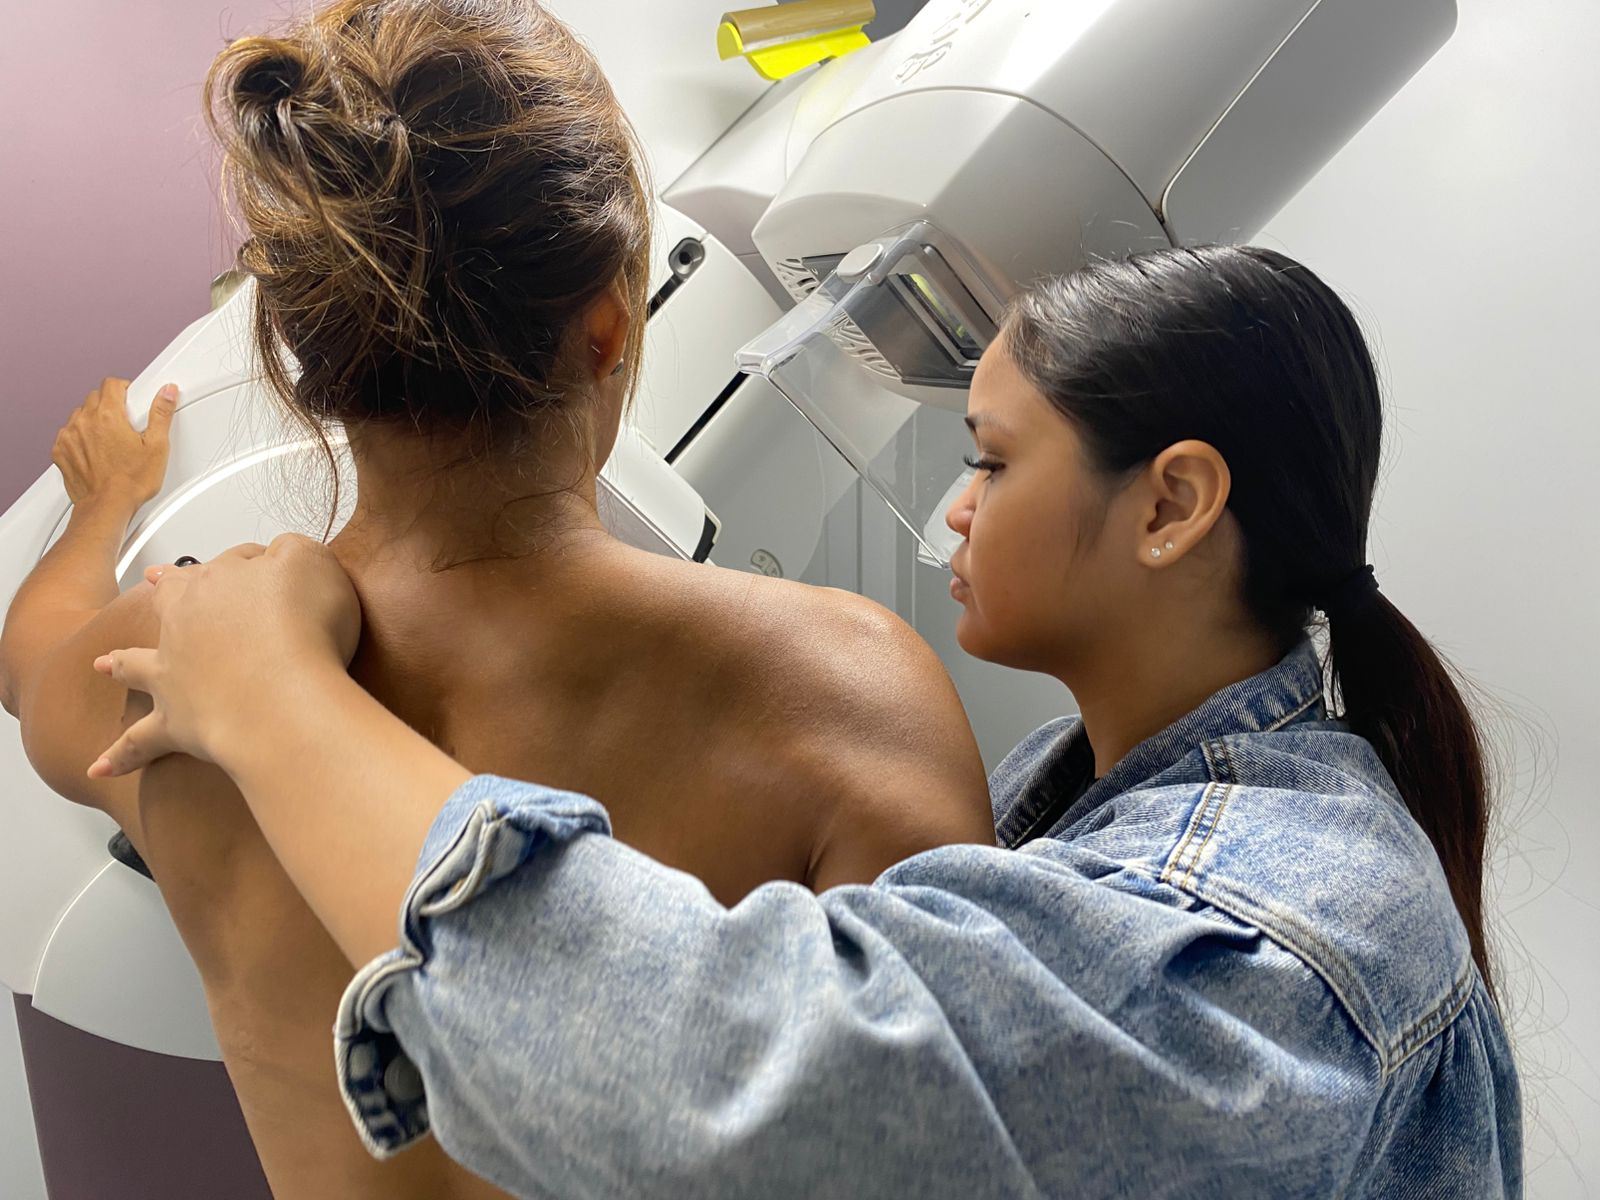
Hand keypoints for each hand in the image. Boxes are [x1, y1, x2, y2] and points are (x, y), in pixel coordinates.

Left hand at [53, 378, 177, 513]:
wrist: (107, 507)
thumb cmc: (131, 482)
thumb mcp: (157, 446)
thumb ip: (161, 413)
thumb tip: (167, 392)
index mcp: (109, 416)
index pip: (111, 384)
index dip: (125, 389)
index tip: (132, 401)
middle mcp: (84, 422)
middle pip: (95, 398)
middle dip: (111, 406)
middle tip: (126, 426)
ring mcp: (69, 436)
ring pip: (81, 415)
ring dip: (94, 421)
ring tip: (111, 441)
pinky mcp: (61, 450)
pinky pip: (69, 433)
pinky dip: (81, 437)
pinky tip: (96, 452)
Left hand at [89, 535, 361, 775]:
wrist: (284, 696)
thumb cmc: (303, 630)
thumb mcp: (310, 561)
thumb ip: (291, 549)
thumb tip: (279, 553)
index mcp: (216, 582)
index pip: (231, 563)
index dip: (253, 565)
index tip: (269, 567)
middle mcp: (185, 624)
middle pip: (170, 601)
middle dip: (164, 591)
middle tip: (154, 583)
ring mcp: (174, 674)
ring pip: (139, 664)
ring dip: (122, 665)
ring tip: (105, 666)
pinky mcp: (176, 723)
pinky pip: (140, 742)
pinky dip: (121, 755)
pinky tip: (98, 768)